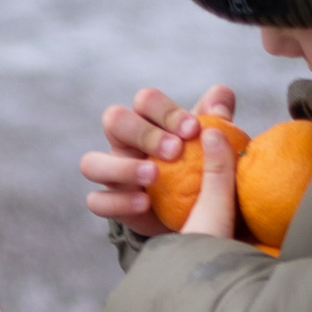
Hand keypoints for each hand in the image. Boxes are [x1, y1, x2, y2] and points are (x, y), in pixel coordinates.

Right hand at [80, 81, 238, 232]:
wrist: (192, 213)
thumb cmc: (200, 168)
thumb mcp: (212, 144)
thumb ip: (218, 119)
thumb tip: (219, 99)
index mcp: (148, 121)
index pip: (146, 101)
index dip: (167, 111)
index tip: (194, 130)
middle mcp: (124, 143)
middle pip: (114, 120)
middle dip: (145, 133)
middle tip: (175, 151)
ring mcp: (112, 173)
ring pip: (92, 162)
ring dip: (122, 167)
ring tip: (153, 176)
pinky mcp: (110, 204)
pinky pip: (96, 201)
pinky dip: (119, 202)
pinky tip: (145, 204)